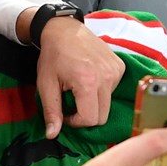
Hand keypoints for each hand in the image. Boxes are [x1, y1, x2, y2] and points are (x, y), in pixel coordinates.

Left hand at [37, 17, 125, 137]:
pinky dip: (102, 90)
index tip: (65, 113)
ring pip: (108, 104)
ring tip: (80, 88)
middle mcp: (106, 77)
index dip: (76, 122)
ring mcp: (116, 71)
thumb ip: (51, 111)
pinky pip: (113, 90)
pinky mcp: (120, 66)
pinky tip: (90, 78)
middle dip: (86, 116)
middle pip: (102, 116)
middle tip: (72, 104)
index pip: (90, 119)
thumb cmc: (52, 57)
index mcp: (87, 82)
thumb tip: (51, 135)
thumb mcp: (46, 85)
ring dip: (93, 103)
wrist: (64, 30)